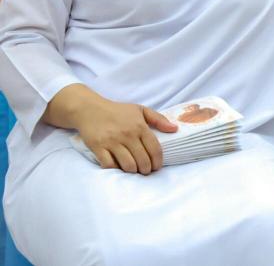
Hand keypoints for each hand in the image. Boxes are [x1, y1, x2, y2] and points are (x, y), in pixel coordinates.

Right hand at [45, 85, 177, 173]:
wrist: (90, 109)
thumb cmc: (117, 111)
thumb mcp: (140, 110)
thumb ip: (159, 119)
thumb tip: (175, 129)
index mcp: (139, 126)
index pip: (155, 148)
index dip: (158, 161)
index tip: (157, 166)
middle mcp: (127, 134)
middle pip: (142, 159)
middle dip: (146, 169)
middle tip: (146, 171)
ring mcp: (112, 141)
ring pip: (127, 165)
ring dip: (133, 171)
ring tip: (134, 170)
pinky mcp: (98, 147)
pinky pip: (109, 165)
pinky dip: (116, 169)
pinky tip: (119, 167)